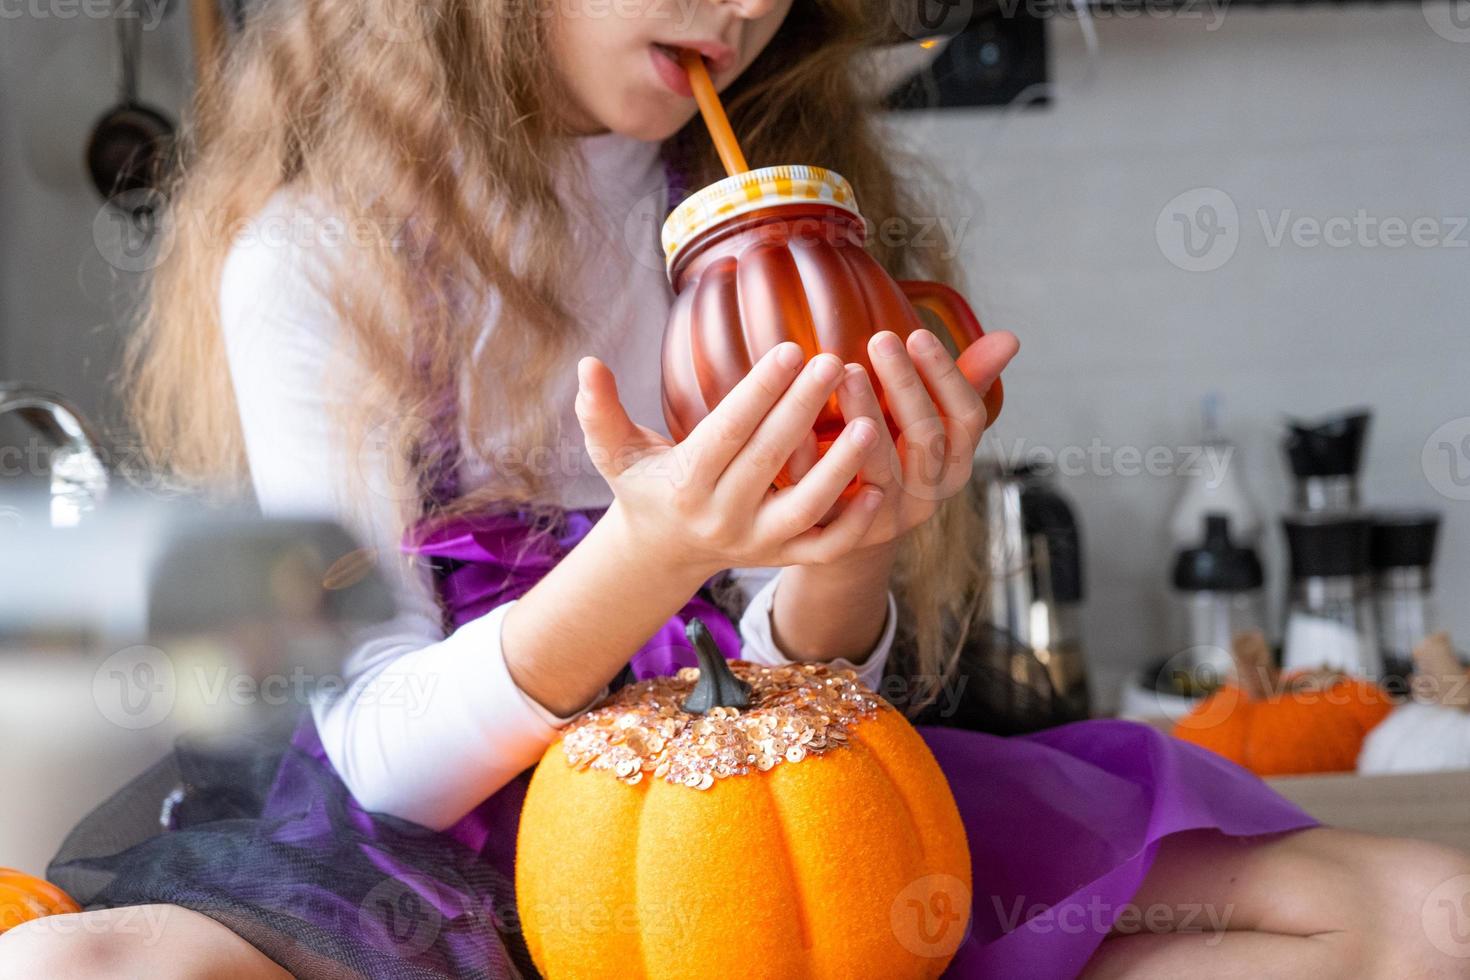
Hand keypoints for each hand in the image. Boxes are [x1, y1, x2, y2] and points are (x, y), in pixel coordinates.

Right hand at [574, 342, 889, 579]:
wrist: (664, 550)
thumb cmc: (644, 483)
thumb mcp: (614, 450)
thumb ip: (599, 410)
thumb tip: (587, 364)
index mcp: (686, 483)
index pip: (728, 431)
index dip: (760, 391)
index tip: (791, 349)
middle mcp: (723, 516)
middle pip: (769, 460)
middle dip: (803, 410)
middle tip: (836, 362)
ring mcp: (757, 542)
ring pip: (805, 509)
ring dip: (838, 468)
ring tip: (869, 423)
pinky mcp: (783, 559)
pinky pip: (825, 549)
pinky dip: (853, 525)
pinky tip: (879, 487)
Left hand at [784, 327, 1018, 548]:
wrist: (846, 535)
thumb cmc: (893, 461)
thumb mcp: (930, 426)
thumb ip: (963, 383)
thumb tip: (1009, 337)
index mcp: (955, 466)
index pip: (966, 418)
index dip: (946, 376)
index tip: (918, 335)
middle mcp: (927, 496)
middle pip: (925, 438)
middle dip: (905, 385)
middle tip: (880, 339)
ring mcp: (884, 519)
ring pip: (879, 468)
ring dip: (865, 414)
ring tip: (845, 371)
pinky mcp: (841, 535)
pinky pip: (826, 493)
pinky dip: (812, 454)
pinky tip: (799, 417)